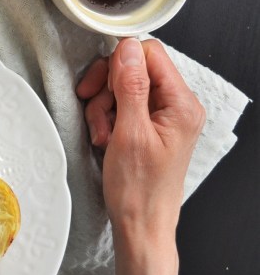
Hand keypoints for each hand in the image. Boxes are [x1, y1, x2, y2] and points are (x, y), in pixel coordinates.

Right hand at [77, 37, 205, 242]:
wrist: (140, 226)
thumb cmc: (138, 190)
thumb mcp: (129, 133)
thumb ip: (130, 86)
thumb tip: (128, 48)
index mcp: (182, 104)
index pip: (149, 54)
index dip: (119, 64)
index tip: (103, 87)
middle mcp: (178, 106)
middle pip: (134, 68)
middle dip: (108, 87)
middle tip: (93, 106)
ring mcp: (164, 116)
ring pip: (123, 86)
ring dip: (103, 106)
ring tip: (102, 134)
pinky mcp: (150, 126)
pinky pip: (123, 104)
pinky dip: (107, 117)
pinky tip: (105, 138)